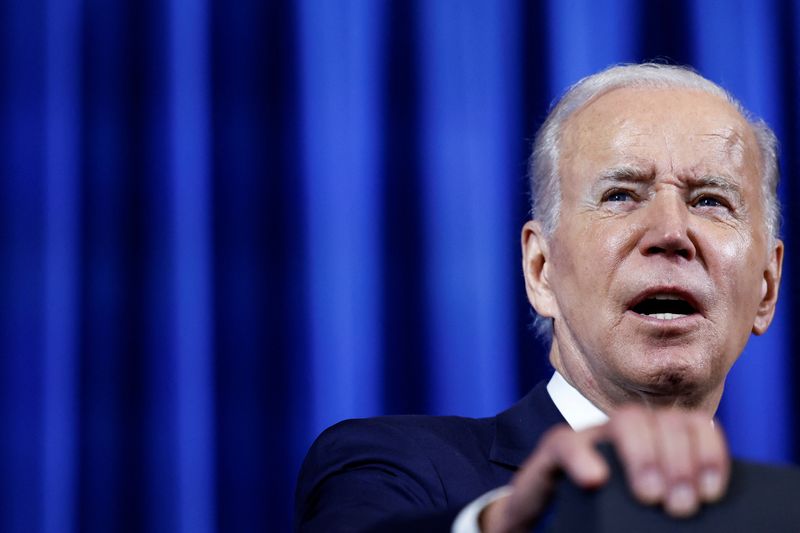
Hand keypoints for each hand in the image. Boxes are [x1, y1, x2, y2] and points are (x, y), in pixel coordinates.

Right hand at [480, 405, 729, 532]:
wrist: (541, 526)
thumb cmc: (600, 522)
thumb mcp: (645, 516)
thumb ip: (670, 506)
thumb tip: (699, 514)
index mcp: (657, 447)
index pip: (693, 424)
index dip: (709, 451)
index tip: (710, 493)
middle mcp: (626, 437)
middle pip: (663, 420)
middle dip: (680, 461)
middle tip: (680, 506)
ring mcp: (591, 442)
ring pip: (626, 420)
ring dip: (644, 453)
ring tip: (649, 495)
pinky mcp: (552, 457)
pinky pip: (565, 442)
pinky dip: (582, 457)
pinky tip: (595, 479)